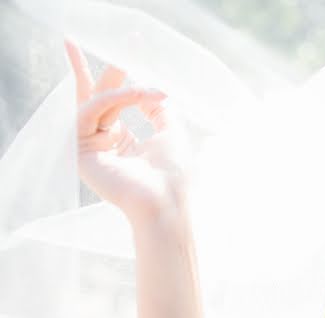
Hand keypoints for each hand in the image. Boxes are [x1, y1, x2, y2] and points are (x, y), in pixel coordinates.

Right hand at [64, 40, 189, 225]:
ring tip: (149, 91)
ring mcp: (90, 146)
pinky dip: (115, 99)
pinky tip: (136, 95)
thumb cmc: (173, 173)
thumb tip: (150, 89)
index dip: (123, 76)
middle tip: (120, 41)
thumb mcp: (170, 130)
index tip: (135, 48)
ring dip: (126, 89)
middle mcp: (103, 142)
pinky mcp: (81, 150)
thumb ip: (157, 106)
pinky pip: (92, 111)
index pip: (114, 102)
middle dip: (107, 69)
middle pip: (97, 96)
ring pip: (99, 100)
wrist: (166, 200)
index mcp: (122, 140)